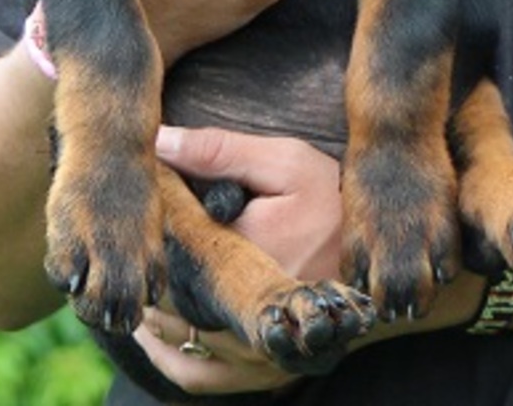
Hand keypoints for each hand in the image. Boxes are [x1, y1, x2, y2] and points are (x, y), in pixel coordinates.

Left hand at [132, 126, 344, 396]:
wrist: (379, 256)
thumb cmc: (331, 198)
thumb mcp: (282, 161)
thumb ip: (218, 151)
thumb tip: (160, 140)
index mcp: (246, 251)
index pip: (170, 238)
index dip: (151, 218)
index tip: (144, 197)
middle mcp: (248, 309)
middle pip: (165, 292)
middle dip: (148, 265)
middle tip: (134, 241)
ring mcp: (253, 348)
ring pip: (173, 336)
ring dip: (148, 307)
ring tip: (140, 275)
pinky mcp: (259, 369)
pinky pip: (195, 373)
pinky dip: (166, 353)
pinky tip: (153, 325)